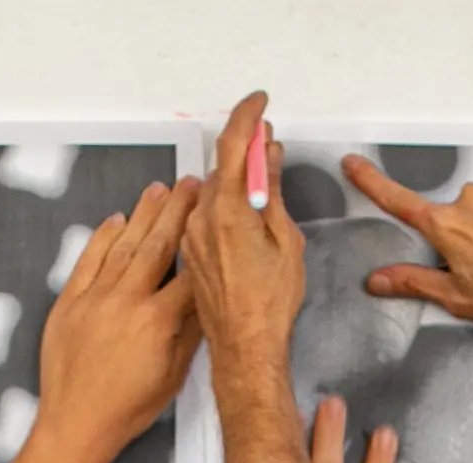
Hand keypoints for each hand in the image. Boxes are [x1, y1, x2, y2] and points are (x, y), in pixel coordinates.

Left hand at [34, 180, 194, 456]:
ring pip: (124, 245)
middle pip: (158, 244)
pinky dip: (102, 237)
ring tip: (159, 189)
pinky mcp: (70, 302)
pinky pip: (89, 260)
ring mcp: (95, 298)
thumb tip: (205, 300)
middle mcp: (127, 300)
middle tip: (191, 184)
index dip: (206, 240)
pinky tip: (115, 220)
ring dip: (143, 214)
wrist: (76, 424)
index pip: (190, 271)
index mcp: (157, 320)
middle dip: (177, 210)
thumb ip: (189, 333)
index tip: (217, 216)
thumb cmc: (127, 409)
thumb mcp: (173, 376)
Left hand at [180, 93, 306, 385]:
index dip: (246, 117)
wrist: (244, 349)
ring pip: (210, 193)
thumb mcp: (285, 240)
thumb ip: (270, 192)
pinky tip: (240, 218)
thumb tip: (266, 157)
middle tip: (268, 147)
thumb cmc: (268, 305)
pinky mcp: (188, 254)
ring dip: (232, 182)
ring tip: (258, 187)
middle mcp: (200, 219)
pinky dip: (221, 205)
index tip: (259, 103)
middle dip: (244, 153)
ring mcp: (190, 237)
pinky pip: (202, 216)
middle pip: (220, 168)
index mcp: (226, 210)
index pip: (232, 145)